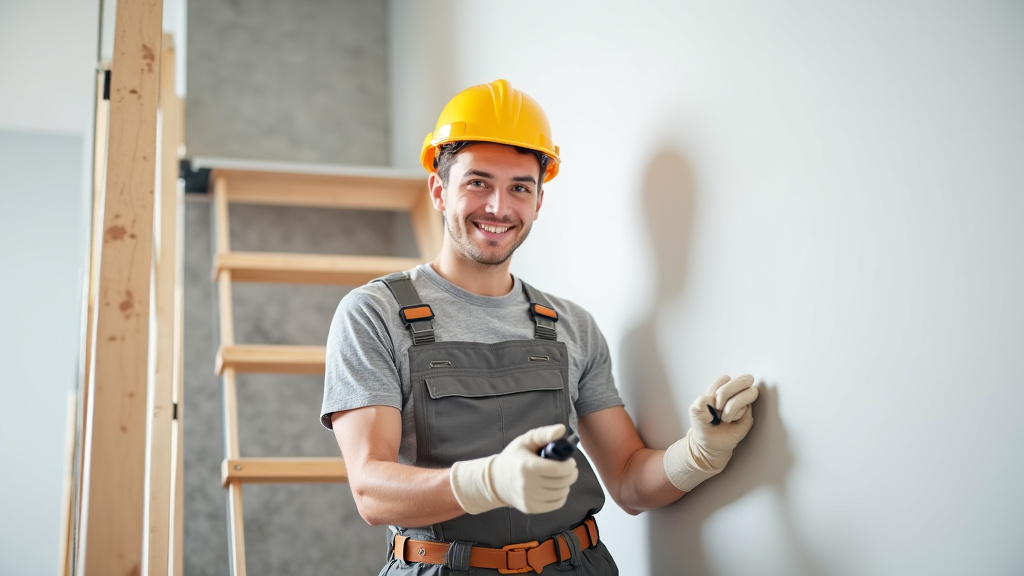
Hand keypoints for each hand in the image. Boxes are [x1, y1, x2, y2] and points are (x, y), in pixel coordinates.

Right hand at [450, 424, 578, 514]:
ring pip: (561, 493)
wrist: (496, 480)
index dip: (569, 465)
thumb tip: (561, 430)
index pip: (558, 469)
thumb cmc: (514, 457)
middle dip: (571, 474)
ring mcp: (528, 498)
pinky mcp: (530, 508)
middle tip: (569, 468)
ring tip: (561, 477)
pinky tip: (556, 487)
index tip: (570, 461)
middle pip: (562, 482)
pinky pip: (556, 504)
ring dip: (566, 484)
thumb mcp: (526, 440)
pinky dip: (561, 495)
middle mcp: (527, 484)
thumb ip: (544, 434)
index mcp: (526, 466)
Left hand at [663, 374, 757, 491]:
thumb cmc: (704, 425)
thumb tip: (705, 399)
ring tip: (724, 416)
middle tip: (717, 406)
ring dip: (732, 406)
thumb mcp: (695, 413)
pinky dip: (736, 414)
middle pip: (744, 379)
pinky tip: (730, 420)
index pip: (726, 379)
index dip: (717, 390)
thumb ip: (698, 404)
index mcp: (722, 388)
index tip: (709, 402)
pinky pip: (747, 407)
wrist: (710, 443)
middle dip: (727, 392)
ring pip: (749, 392)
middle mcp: (736, 392)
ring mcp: (744, 402)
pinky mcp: (749, 413)